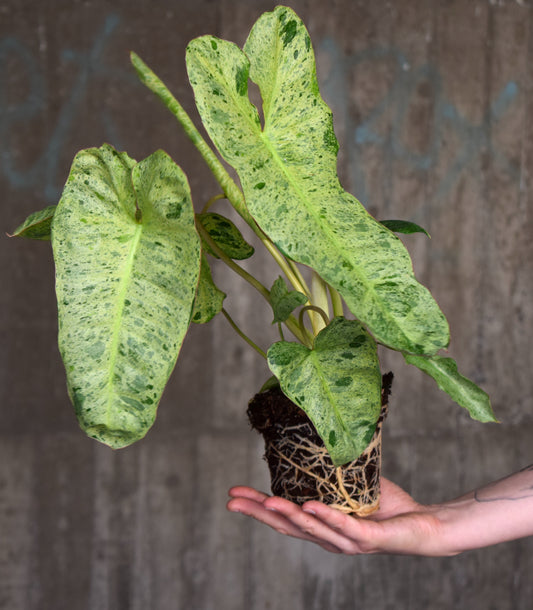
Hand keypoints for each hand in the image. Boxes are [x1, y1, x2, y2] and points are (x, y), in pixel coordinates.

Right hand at [227, 478, 451, 555]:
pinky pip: (345, 526)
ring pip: (312, 529)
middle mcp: (330, 539)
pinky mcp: (370, 539)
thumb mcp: (353, 486)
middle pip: (289, 527)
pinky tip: (309, 506)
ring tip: (265, 500)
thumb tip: (311, 442)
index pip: (285, 518)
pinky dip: (325, 517)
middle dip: (260, 513)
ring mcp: (349, 541)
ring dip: (287, 514)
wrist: (425, 523)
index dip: (258, 508)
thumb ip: (331, 475)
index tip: (234, 495)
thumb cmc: (388, 507)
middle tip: (233, 502)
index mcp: (323, 527)